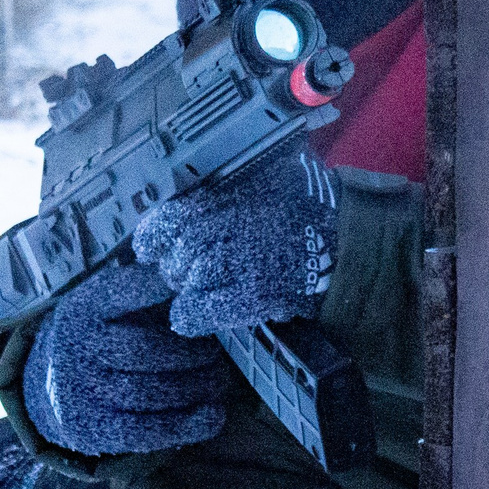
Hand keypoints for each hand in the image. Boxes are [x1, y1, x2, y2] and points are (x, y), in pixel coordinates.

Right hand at [24, 260, 229, 454]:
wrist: (53, 385)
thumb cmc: (103, 336)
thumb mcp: (109, 303)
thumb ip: (145, 290)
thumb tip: (194, 280)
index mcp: (84, 308)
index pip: (124, 291)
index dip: (161, 289)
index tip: (194, 290)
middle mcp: (76, 348)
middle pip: (144, 350)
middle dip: (191, 353)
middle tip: (216, 354)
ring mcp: (82, 392)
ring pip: (147, 391)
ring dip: (195, 387)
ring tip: (217, 380)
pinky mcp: (94, 431)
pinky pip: (144, 432)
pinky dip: (184, 425)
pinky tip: (212, 415)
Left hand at [130, 139, 337, 337]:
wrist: (341, 236)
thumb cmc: (300, 203)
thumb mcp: (261, 174)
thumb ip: (224, 185)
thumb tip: (183, 199)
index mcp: (227, 194)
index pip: (171, 217)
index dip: (152, 235)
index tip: (146, 247)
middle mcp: (229, 225)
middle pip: (179, 251)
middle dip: (175, 263)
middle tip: (184, 267)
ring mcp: (240, 261)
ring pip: (188, 277)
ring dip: (187, 284)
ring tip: (201, 283)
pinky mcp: (251, 293)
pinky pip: (199, 310)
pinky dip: (189, 313)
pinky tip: (189, 313)